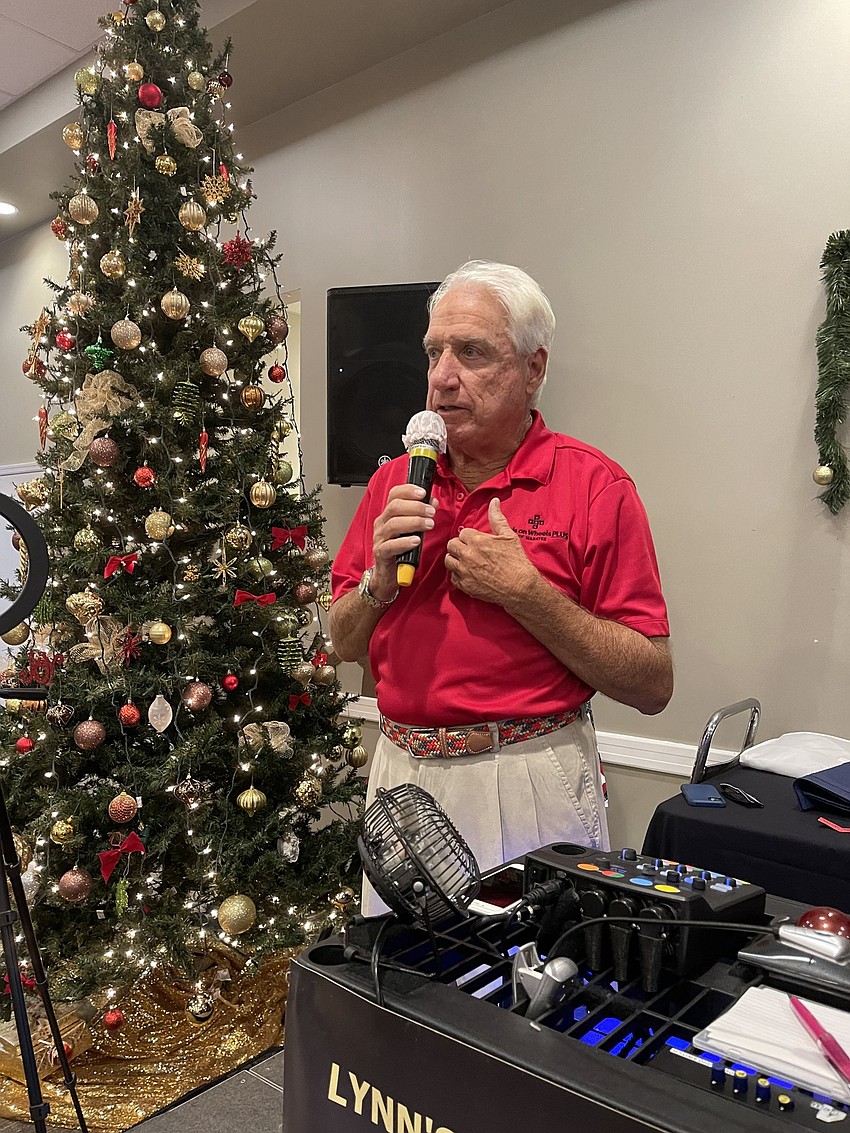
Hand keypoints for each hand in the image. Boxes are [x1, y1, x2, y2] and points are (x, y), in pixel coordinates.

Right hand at [369, 483, 436, 597]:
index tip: (423, 492)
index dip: (408, 490)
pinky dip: (405, 542)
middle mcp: (382, 524)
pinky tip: (416, 541)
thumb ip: (420, 515)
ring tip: (429, 524)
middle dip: (416, 507)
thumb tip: (433, 502)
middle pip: (395, 507)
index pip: (394, 495)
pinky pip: (391, 546)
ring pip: (394, 524)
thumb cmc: (399, 550)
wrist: (388, 574)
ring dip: (414, 522)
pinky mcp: (381, 553)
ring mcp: (380, 538)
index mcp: (388, 515)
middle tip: (431, 512)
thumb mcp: (411, 529)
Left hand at [445, 498, 537, 605]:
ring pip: (449, 560)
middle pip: (452, 545)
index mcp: (477, 540)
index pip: (462, 533)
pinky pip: (453, 577)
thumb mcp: (509, 536)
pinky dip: (458, 575)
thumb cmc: (516, 561)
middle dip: (459, 546)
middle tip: (469, 550)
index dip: (469, 537)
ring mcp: (465, 571)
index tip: (475, 541)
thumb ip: (497, 518)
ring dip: (455, 559)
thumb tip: (494, 502)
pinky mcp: (465, 585)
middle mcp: (468, 555)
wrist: (519, 587)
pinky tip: (468, 573)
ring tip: (465, 561)